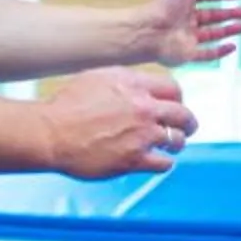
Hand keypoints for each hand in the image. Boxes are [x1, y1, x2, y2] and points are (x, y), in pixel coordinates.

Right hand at [40, 64, 195, 178]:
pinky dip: (164, 162)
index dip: (178, 98)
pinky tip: (159, 162)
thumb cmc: (67, 105)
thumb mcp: (97, 77)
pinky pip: (163, 163)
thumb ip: (124, 81)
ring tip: (173, 146)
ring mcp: (141, 134)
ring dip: (177, 143)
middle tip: (188, 127)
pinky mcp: (134, 159)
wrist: (52, 132)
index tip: (176, 105)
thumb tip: (138, 85)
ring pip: (177, 139)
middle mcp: (143, 107)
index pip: (174, 88)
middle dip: (188, 122)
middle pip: (183, 114)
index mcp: (134, 84)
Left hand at [139, 0, 240, 65]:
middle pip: (213, 15)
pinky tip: (233, 46)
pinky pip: (207, 54)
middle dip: (231, 13)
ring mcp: (187, 38)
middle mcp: (186, 19)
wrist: (150, 30)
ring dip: (229, 30)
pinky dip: (221, 52)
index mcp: (184, 1)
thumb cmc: (163, 3)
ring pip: (213, 34)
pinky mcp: (188, 54)